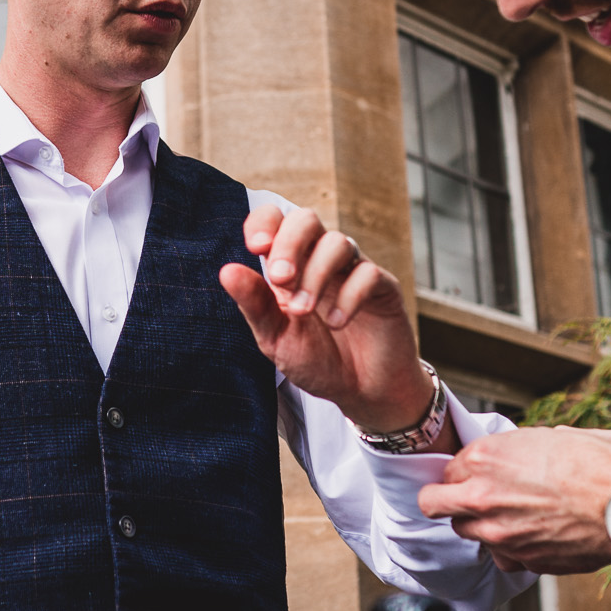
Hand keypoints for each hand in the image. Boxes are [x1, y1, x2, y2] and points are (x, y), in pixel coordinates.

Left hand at [219, 204, 434, 435]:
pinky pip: (368, 273)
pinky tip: (337, 324)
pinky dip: (349, 296)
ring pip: (338, 242)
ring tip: (304, 312)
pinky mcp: (383, 287)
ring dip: (316, 275)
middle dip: (289, 243)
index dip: (263, 223)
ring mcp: (352, 270)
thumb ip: (254, 304)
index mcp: (288, 264)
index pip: (274, 219)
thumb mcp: (275, 337)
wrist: (358, 391)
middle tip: (281, 280)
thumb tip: (227, 271)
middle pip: (306, 219)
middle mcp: (320, 259)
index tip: (256, 248)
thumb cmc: (315, 359)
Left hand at [417, 426, 610, 572]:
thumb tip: (497, 462)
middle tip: (471, 500)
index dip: (461, 474)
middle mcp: (481, 499)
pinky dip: (513, 549)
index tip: (474, 477)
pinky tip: (537, 535)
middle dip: (451, 502)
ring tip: (514, 516)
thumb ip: (506, 453)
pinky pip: (504, 557)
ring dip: (482, 527)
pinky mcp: (522, 561)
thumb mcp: (542, 438)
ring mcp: (499, 535)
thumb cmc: (593, 462)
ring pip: (468, 534)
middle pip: (436, 506)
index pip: (445, 472)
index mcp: (482, 460)